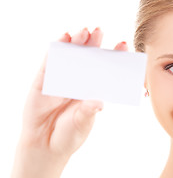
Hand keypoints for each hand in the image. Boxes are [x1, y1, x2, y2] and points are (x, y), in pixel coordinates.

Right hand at [19, 28, 128, 161]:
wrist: (45, 146)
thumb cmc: (69, 135)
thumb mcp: (82, 123)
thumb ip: (88, 111)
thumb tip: (99, 103)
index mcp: (92, 90)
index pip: (104, 70)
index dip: (113, 57)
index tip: (123, 45)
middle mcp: (78, 82)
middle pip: (87, 58)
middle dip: (94, 43)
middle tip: (100, 31)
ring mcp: (61, 80)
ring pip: (70, 56)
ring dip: (77, 42)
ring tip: (85, 32)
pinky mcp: (44, 81)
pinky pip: (51, 62)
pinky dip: (56, 49)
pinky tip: (64, 38)